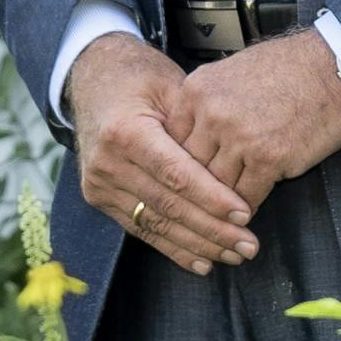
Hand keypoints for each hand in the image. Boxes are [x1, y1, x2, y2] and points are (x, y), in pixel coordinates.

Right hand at [67, 35, 261, 272]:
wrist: (92, 79)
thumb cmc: (140, 79)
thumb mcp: (171, 87)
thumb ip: (196, 125)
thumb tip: (234, 164)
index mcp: (125, 131)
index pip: (175, 174)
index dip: (211, 198)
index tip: (244, 214)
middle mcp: (107, 162)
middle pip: (168, 206)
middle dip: (212, 230)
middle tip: (248, 246)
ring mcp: (99, 184)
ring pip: (155, 224)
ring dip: (198, 245)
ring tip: (234, 256)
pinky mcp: (99, 198)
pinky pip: (140, 230)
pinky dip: (172, 248)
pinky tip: (201, 261)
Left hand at [164, 26, 340, 200]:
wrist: (335, 67)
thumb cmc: (288, 66)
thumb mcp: (229, 72)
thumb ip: (205, 103)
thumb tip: (190, 134)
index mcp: (197, 90)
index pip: (171, 142)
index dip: (177, 164)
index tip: (183, 180)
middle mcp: (211, 114)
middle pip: (189, 167)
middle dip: (197, 188)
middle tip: (199, 206)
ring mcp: (239, 138)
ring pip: (215, 187)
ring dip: (221, 203)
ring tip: (221, 215)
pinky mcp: (269, 158)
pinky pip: (246, 197)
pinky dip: (245, 208)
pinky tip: (246, 212)